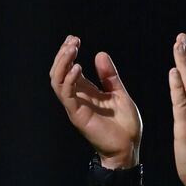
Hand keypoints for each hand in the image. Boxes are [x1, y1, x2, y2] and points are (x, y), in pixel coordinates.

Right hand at [49, 35, 141, 168]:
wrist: (128, 147)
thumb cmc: (125, 124)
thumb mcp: (120, 94)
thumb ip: (109, 76)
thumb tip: (100, 54)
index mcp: (87, 92)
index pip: (69, 68)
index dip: (69, 53)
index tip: (74, 38)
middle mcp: (78, 97)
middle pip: (59, 72)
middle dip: (63, 55)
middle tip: (72, 40)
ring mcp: (75, 106)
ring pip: (57, 81)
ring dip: (62, 63)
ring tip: (72, 49)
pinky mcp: (77, 115)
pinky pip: (67, 95)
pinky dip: (69, 80)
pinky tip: (78, 68)